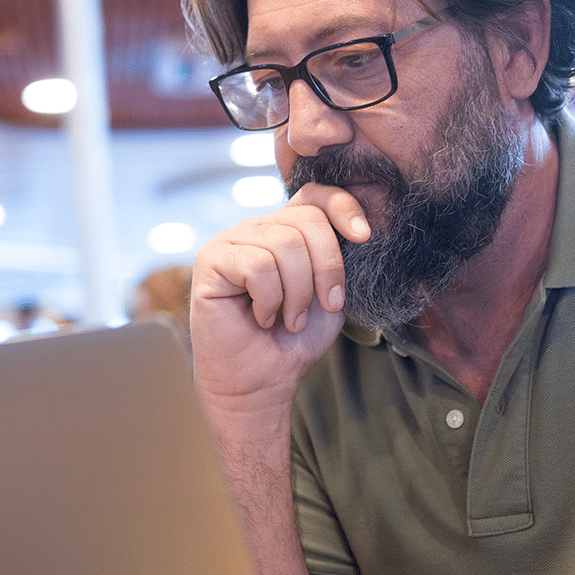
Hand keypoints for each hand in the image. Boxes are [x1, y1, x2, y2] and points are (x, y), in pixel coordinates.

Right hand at [190, 183, 370, 435]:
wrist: (263, 380)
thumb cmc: (295, 339)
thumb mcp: (330, 292)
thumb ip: (338, 257)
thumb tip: (358, 229)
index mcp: (286, 228)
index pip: (316, 194)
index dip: (343, 206)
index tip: (364, 237)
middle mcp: (257, 227)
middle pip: (308, 220)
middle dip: (327, 269)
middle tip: (324, 307)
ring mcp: (230, 240)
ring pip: (285, 244)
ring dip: (298, 293)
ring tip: (289, 319)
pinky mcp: (209, 260)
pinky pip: (258, 265)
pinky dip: (270, 300)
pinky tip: (261, 318)